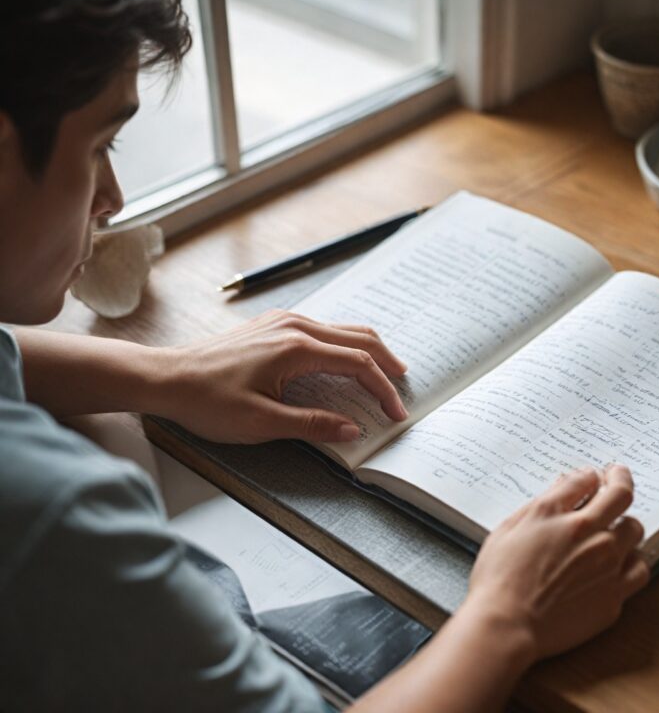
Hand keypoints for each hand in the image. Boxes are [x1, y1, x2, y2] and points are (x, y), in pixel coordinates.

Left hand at [152, 310, 407, 443]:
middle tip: (402, 387)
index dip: (382, 390)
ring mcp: (283, 321)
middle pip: (359, 338)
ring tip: (384, 372)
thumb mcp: (261, 423)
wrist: (165, 377)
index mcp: (297, 348)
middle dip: (386, 363)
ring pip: (343, 329)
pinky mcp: (273, 325)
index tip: (395, 413)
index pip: (358, 364)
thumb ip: (313, 424)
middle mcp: (295, 326)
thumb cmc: (207, 401)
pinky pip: (323, 328)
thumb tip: (352, 428)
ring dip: (368, 350)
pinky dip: (345, 344)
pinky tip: (345, 360)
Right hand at [464, 464, 649, 662]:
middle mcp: (591, 535)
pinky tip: (616, 565)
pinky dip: (630, 562)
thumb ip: (545, 502)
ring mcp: (607, 566)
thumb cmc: (500, 577)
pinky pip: (638, 570)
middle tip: (613, 486)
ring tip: (611, 533)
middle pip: (622, 497)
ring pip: (635, 532)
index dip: (591, 474)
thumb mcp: (511, 527)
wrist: (507, 624)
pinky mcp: (614, 597)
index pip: (589, 478)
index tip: (592, 478)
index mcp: (561, 514)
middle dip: (618, 486)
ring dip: (624, 526)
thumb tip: (568, 483)